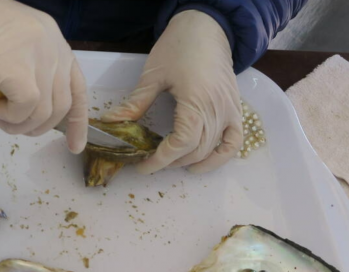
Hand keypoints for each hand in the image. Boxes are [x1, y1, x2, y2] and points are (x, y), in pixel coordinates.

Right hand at [0, 0, 87, 152]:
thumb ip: (25, 72)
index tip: (74, 146)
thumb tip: (25, 110)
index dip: (76, 121)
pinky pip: (25, 108)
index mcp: (52, 39)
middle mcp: (52, 45)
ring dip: (16, 124)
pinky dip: (9, 117)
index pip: (76, 87)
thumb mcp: (7, 47)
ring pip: (43, 112)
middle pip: (61, 105)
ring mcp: (38, 54)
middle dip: (34, 126)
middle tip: (6, 123)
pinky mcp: (17, 67)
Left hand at [102, 10, 242, 173]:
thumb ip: (136, 104)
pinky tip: (202, 162)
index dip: (160, 160)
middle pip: (195, 151)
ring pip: (213, 149)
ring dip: (191, 161)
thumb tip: (112, 123)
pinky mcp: (235, 109)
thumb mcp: (153, 76)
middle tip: (150, 160)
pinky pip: (234, 142)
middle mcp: (217, 110)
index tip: (142, 166)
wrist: (205, 28)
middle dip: (171, 162)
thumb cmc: (179, 47)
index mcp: (196, 102)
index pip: (180, 145)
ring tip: (171, 162)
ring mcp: (229, 111)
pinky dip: (221, 157)